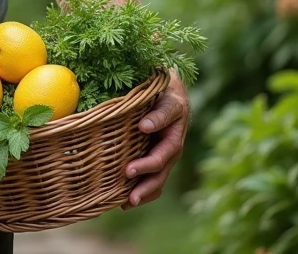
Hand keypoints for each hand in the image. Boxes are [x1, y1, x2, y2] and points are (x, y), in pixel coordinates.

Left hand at [121, 73, 188, 208]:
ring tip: (128, 201)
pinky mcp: (158, 165)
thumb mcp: (159, 93)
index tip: (142, 126)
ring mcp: (166, 157)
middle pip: (163, 159)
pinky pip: (153, 183)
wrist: (171, 99)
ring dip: (144, 190)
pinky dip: (141, 194)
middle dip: (146, 169)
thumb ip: (156, 109)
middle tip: (128, 172)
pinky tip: (124, 204)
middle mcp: (172, 143)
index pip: (166, 118)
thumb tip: (143, 127)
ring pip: (159, 177)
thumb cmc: (161, 93)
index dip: (155, 122)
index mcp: (174, 119)